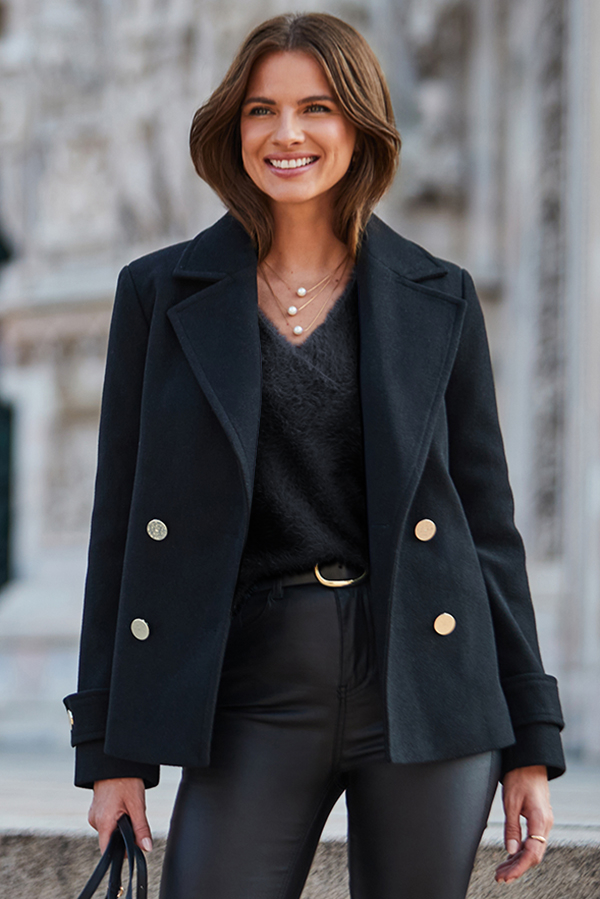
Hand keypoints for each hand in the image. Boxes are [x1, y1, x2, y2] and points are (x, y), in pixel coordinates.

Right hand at [89, 777, 152, 854]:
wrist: (115, 763)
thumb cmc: (125, 780)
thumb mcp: (137, 805)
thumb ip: (141, 828)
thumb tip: (146, 847)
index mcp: (103, 822)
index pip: (107, 851)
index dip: (121, 853)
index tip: (133, 846)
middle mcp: (95, 821)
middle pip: (111, 840)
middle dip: (125, 834)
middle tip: (134, 815)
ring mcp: (94, 815)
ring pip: (111, 830)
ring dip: (121, 824)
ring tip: (128, 806)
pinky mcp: (96, 809)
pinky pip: (107, 821)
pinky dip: (117, 817)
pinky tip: (122, 804)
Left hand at [495, 765, 552, 883]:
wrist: (529, 760)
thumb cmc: (519, 776)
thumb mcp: (511, 801)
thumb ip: (512, 827)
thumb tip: (511, 851)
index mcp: (540, 820)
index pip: (532, 853)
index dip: (518, 868)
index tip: (505, 876)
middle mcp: (545, 824)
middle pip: (533, 855)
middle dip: (516, 868)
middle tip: (499, 877)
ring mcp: (544, 822)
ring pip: (533, 849)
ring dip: (517, 861)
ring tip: (501, 870)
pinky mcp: (539, 819)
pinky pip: (532, 841)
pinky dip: (521, 851)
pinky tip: (510, 856)